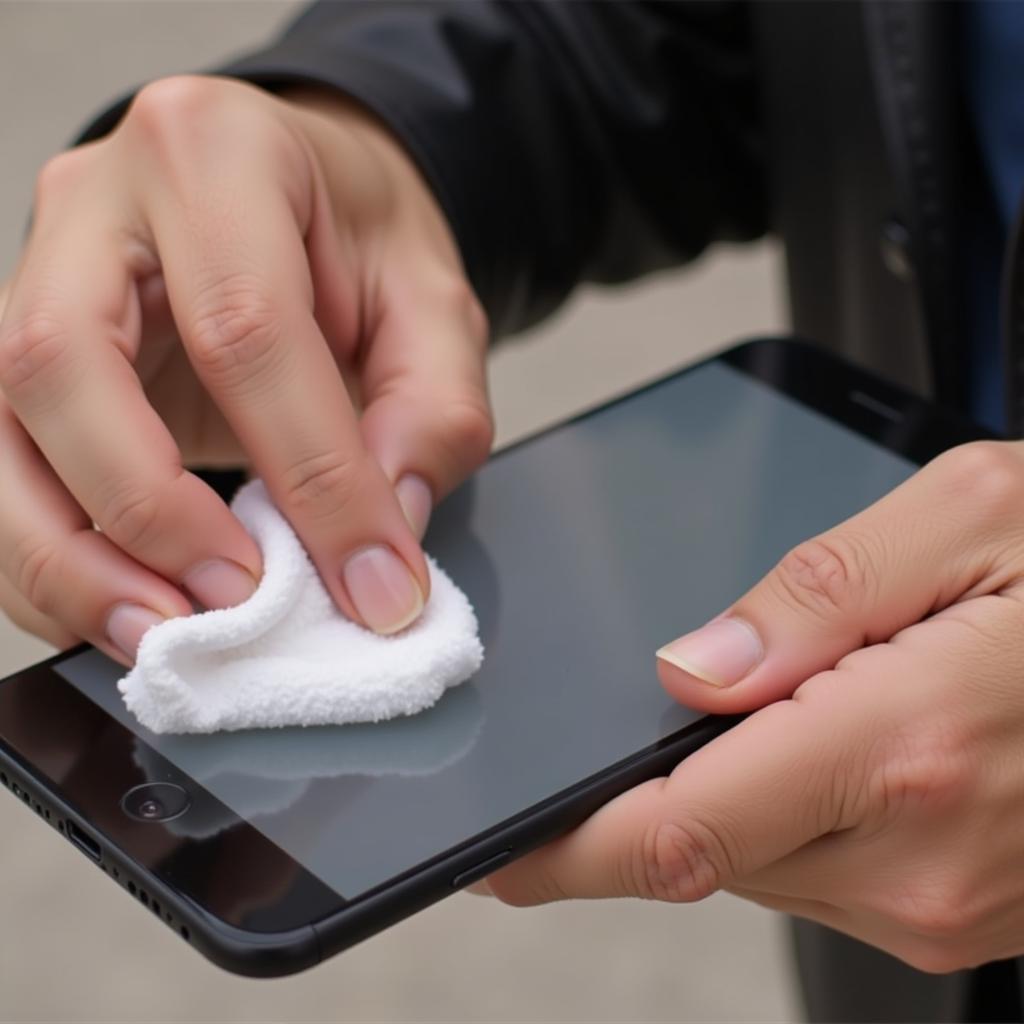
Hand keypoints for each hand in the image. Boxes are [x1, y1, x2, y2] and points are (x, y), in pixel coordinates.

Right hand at [0, 76, 491, 665]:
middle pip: (67, 363)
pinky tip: (120, 605)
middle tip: (241, 604)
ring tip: (165, 634)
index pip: (247, 331)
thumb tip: (385, 532)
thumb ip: (432, 411)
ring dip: (72, 554)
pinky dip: (52, 552)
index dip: (312, 478)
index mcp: (219, 155)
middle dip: (150, 511)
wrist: (304, 199)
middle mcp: (100, 201)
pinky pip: (1, 460)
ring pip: (1, 421)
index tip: (372, 584)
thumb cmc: (361, 238)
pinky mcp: (28, 350)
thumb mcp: (436, 304)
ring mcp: (41, 271)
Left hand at [482, 442, 1023, 973]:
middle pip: (704, 846)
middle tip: (682, 703)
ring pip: (759, 860)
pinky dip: (788, 812)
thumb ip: (814, 595)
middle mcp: (919, 857)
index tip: (499, 851)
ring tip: (790, 703)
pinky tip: (828, 742)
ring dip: (734, 792)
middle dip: (657, 788)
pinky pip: (822, 868)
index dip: (567, 850)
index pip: (676, 832)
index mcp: (904, 745)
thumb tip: (691, 668)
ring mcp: (945, 904)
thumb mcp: (969, 518)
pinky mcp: (960, 912)